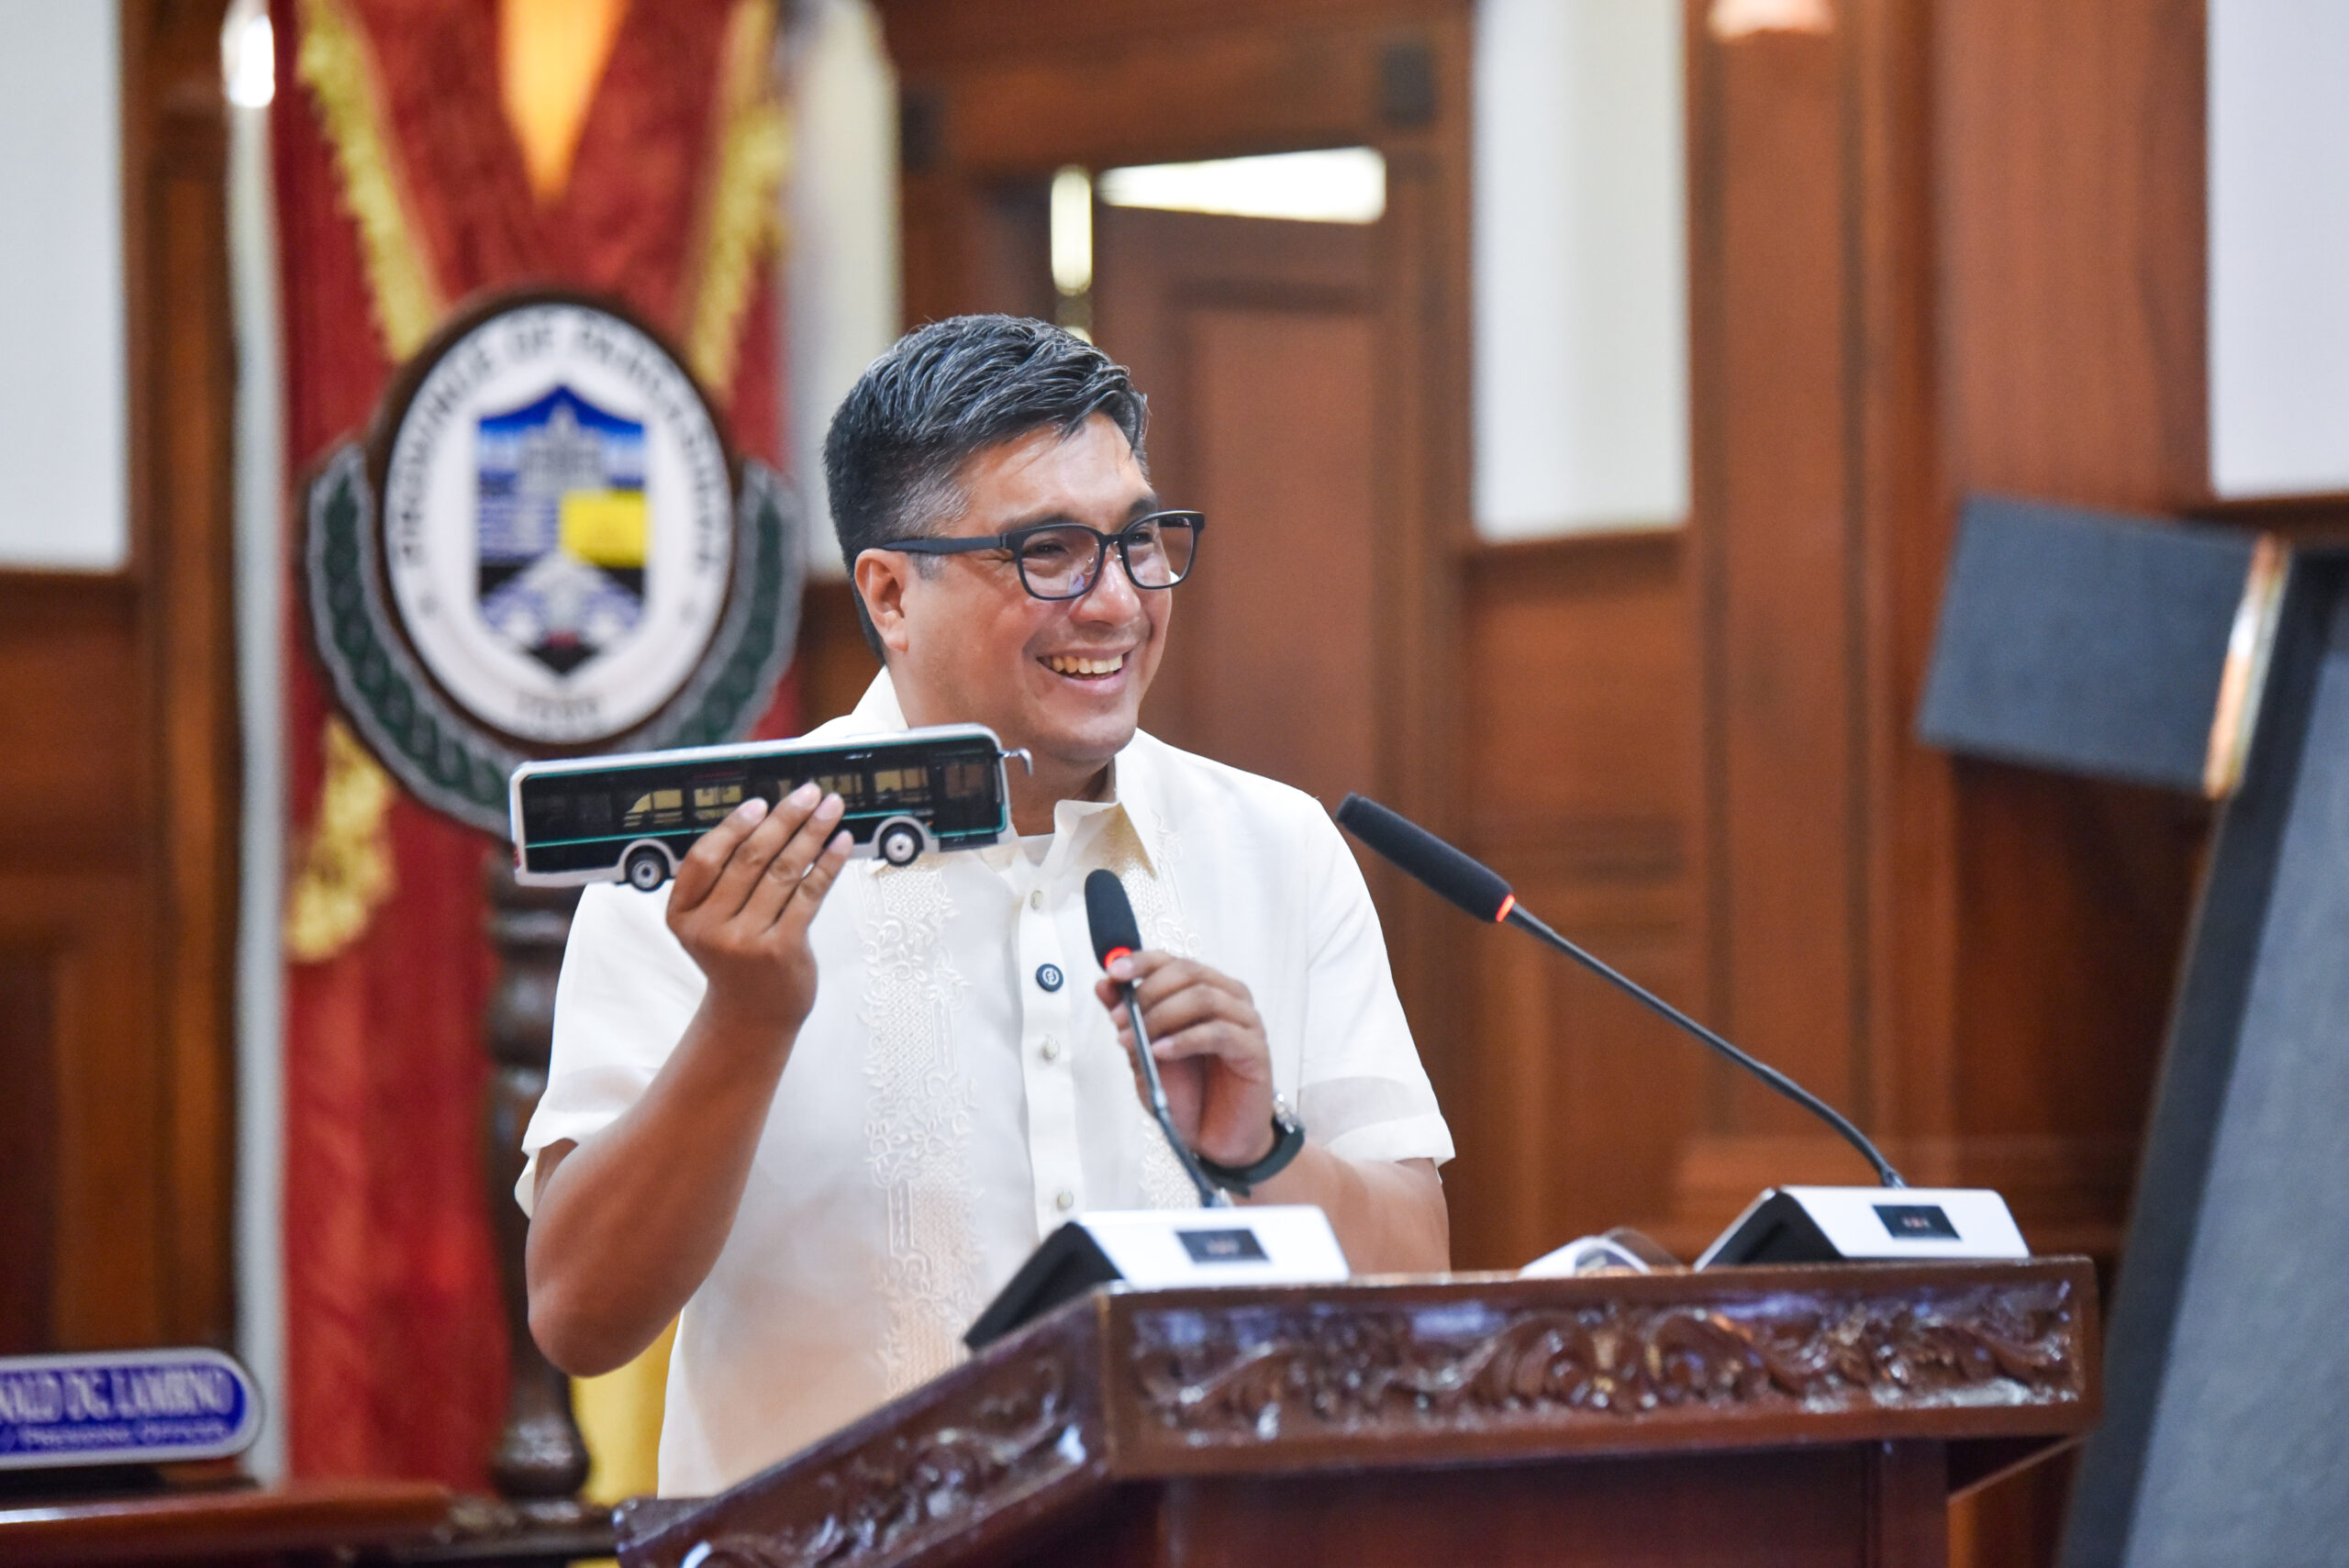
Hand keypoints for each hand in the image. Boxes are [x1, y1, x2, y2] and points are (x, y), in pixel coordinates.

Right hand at [665, 783, 853, 1045]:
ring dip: (811, 833)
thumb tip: (767, 818)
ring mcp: (746, 941)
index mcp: (683, 915)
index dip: (732, 827)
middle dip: (784, 819)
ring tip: (830, 808)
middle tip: (807, 793)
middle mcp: (710, 929)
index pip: (703, 859)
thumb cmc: (735, 957)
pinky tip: (840, 843)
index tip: (760, 803)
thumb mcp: (710, 923)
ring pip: (783, 872)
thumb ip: (723, 880)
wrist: (752, 1014)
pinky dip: (827, 863)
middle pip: (749, 859)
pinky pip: (809, 894)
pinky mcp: (783, 948)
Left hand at [1094, 952, 1275, 1167]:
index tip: (1114, 973)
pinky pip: (1219, 1033)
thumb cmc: (1187, 1094)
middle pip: (1189, 973)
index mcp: (1204, 991)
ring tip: (1136, 1042)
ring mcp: (1246, 1023)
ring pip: (1204, 998)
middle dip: (1147, 993)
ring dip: (1161, 1017)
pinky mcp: (1255, 1050)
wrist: (1212, 1141)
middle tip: (1118, 1020)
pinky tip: (1160, 1053)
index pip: (1173, 962)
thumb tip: (1104, 984)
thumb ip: (1129, 1019)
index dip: (1142, 962)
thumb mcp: (1145, 1054)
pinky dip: (1184, 1040)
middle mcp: (1229, 999)